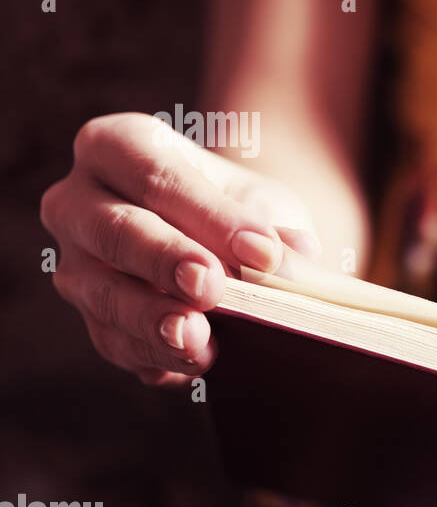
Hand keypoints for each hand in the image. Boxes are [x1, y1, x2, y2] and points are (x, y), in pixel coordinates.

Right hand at [40, 112, 321, 385]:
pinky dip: (156, 354)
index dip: (207, 215)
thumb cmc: (240, 210)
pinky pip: (115, 341)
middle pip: (114, 230)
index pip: (154, 175)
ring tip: (198, 338)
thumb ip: (275, 227)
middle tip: (212, 287)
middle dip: (165, 261)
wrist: (230, 245)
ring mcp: (76, 264)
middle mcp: (78, 201)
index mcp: (117, 147)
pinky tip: (195, 360)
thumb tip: (291, 256)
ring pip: (104, 293)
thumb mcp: (266, 205)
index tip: (260, 251)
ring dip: (152, 319)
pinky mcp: (92, 319)